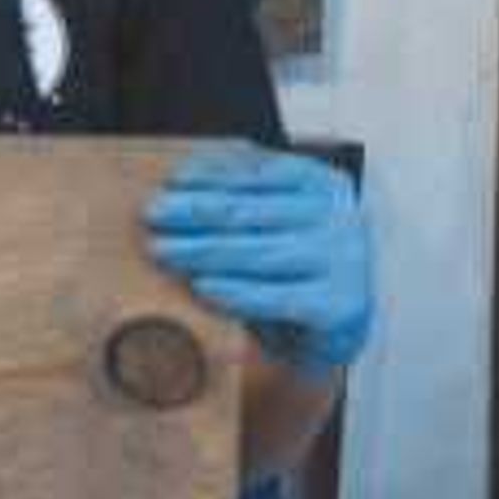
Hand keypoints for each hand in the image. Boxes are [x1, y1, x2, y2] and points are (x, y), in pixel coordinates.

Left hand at [146, 143, 373, 374]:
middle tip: (153, 214)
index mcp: (324, 185)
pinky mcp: (336, 306)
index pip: (261, 173)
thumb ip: (248, 200)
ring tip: (164, 249)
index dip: (212, 176)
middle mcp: (338, 218)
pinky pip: (277, 297)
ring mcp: (342, 262)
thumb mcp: (283, 221)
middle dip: (196, 211)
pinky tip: (203, 286)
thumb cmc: (301, 267)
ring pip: (259, 252)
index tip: (173, 182)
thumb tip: (179, 188)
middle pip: (253, 211)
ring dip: (204, 250)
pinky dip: (236, 291)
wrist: (345, 326)